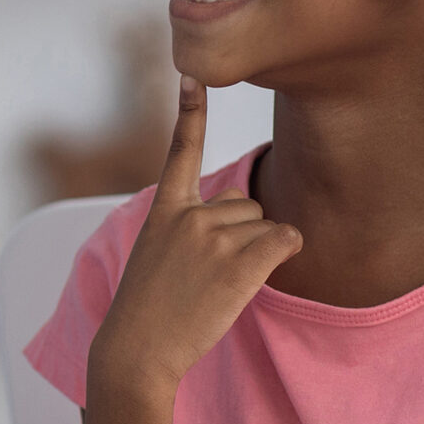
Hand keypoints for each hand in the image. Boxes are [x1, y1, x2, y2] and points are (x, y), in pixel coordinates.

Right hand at [89, 76, 302, 400]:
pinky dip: (282, 255)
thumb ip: (195, 225)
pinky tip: (250, 280)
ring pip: (266, 225)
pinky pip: (285, 240)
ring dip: (257, 253)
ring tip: (219, 285)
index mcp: (165, 209)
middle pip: (246, 203)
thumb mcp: (158, 253)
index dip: (190, 111)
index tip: (192, 75)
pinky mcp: (240, 262)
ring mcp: (214, 237)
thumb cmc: (150, 307)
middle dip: (241, 234)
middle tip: (207, 273)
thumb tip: (250, 211)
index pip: (181, 151)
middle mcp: (190, 215)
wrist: (138, 348)